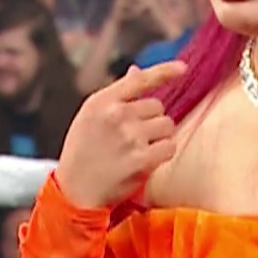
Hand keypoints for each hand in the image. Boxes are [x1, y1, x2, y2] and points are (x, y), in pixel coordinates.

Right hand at [54, 61, 186, 208]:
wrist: (75, 189)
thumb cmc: (83, 151)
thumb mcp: (90, 116)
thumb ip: (116, 95)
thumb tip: (136, 72)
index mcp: (102, 101)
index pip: (140, 80)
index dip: (165, 71)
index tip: (183, 68)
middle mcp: (116, 114)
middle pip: (158, 107)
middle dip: (152, 120)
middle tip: (133, 137)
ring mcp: (130, 136)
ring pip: (167, 126)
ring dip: (159, 137)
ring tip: (138, 149)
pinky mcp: (141, 159)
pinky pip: (169, 147)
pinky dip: (163, 154)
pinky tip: (146, 160)